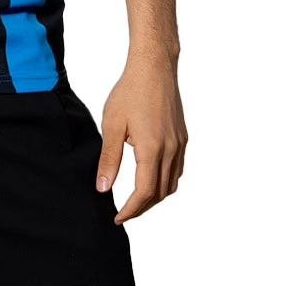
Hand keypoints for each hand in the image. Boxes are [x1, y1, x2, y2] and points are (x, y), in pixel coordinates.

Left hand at [96, 53, 187, 224]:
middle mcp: (171, 150)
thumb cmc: (130, 91)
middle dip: (142, 207)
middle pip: (160, 193)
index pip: (144, 192)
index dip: (131, 209)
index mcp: (152, 149)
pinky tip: (150, 177)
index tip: (117, 218)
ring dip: (155, 196)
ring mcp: (180, 144)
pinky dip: (165, 181)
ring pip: (172, 183)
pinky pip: (177, 169)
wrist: (154, 67)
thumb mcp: (112, 124)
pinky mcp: (182, 137)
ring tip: (135, 199)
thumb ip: (109, 158)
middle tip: (123, 212)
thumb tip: (103, 187)